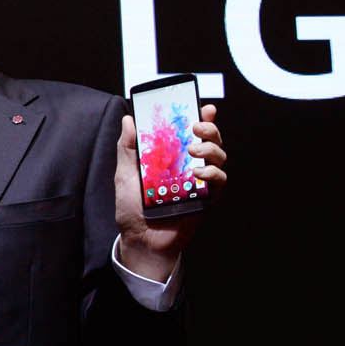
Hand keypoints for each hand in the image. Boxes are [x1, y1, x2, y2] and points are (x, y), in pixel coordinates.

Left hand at [114, 104, 226, 281]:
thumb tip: (128, 119)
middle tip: (197, 127)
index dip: (201, 117)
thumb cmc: (132, 208)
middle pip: (210, 140)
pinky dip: (214, 173)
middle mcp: (189, 166)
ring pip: (219, 157)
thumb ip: (128, 148)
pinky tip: (200, 173)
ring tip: (194, 151)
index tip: (203, 106)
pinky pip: (219, 182)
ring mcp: (199, 182)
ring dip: (211, 149)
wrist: (140, 239)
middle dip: (209, 128)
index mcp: (172, 156)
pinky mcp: (206, 199)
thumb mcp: (125, 174)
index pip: (190, 132)